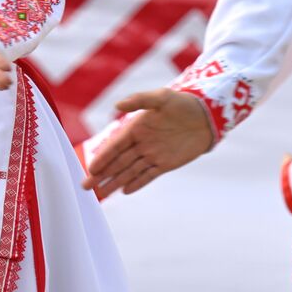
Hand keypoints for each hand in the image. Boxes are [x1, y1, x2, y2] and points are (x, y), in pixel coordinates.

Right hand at [82, 89, 213, 198]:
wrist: (206, 116)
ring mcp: (152, 154)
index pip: (116, 145)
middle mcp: (141, 143)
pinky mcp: (165, 163)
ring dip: (115, 182)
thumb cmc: (182, 103)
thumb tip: (117, 105)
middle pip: (118, 162)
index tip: (91, 168)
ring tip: (100, 194)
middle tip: (85, 186)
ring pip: (130, 171)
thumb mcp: (161, 97)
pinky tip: (124, 191)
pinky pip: (148, 175)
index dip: (103, 157)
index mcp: (136, 127)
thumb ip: (140, 100)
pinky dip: (137, 183)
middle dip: (101, 174)